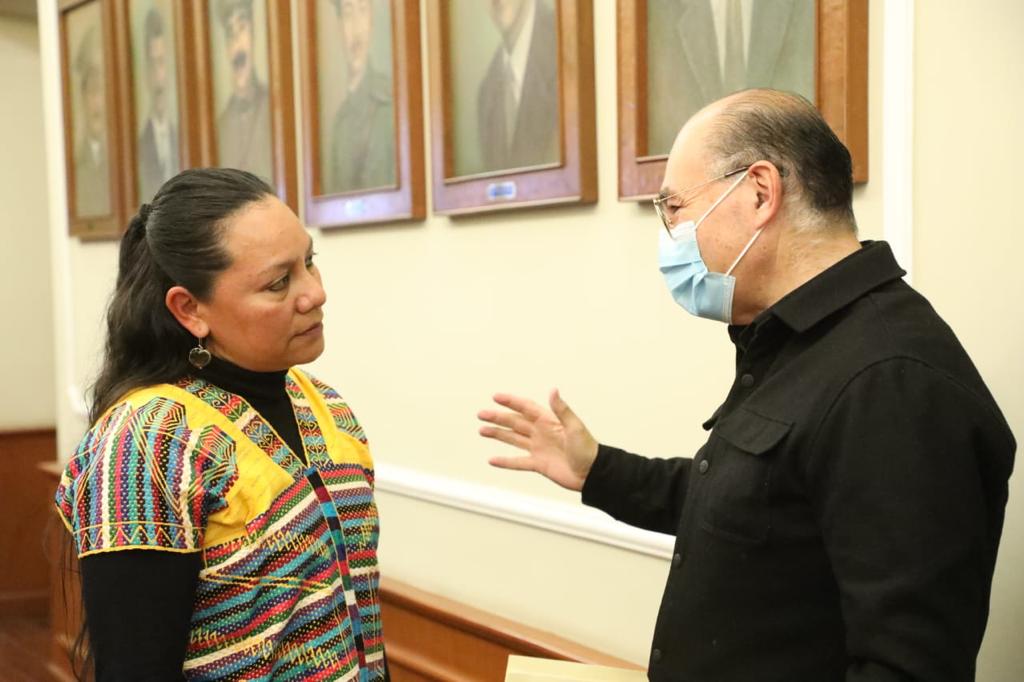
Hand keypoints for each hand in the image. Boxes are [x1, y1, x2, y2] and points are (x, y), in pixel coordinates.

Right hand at [477, 389, 598, 491]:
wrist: (592, 473)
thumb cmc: (588, 449)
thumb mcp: (575, 427)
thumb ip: (561, 410)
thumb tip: (553, 390)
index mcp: (548, 421)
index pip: (526, 408)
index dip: (511, 402)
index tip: (496, 397)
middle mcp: (541, 433)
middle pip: (515, 422)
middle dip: (498, 417)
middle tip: (481, 413)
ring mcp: (538, 448)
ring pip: (513, 439)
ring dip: (498, 435)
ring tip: (482, 430)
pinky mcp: (538, 464)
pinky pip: (518, 462)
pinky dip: (505, 462)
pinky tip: (492, 460)